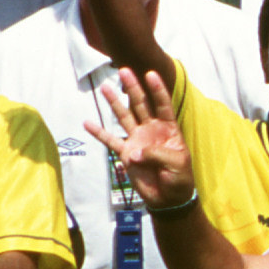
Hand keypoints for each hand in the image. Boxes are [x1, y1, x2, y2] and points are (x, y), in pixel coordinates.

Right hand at [91, 69, 195, 205]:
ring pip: (124, 117)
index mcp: (168, 128)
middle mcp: (151, 129)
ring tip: (105, 87)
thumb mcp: (177, 163)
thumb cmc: (179, 178)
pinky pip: (111, 141)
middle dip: (132, 88)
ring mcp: (137, 140)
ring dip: (114, 102)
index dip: (158, 89)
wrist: (169, 198)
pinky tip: (88, 122)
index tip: (151, 74)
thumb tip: (134, 152)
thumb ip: (157, 154)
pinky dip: (99, 133)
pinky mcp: (126, 154)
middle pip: (140, 104)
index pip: (163, 105)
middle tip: (124, 70)